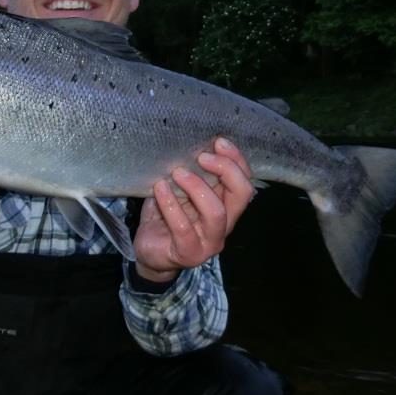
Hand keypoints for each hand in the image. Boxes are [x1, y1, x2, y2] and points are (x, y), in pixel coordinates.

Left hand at [133, 138, 254, 282]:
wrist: (150, 251)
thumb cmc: (167, 216)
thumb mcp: (182, 191)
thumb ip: (194, 174)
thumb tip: (193, 144)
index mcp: (227, 207)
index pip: (245, 181)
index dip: (237, 160)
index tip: (219, 142)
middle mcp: (224, 225)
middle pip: (242, 195)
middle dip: (225, 169)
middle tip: (201, 156)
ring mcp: (208, 242)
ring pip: (216, 212)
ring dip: (196, 187)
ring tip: (177, 173)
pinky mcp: (188, 253)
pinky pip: (183, 227)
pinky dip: (170, 204)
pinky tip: (159, 188)